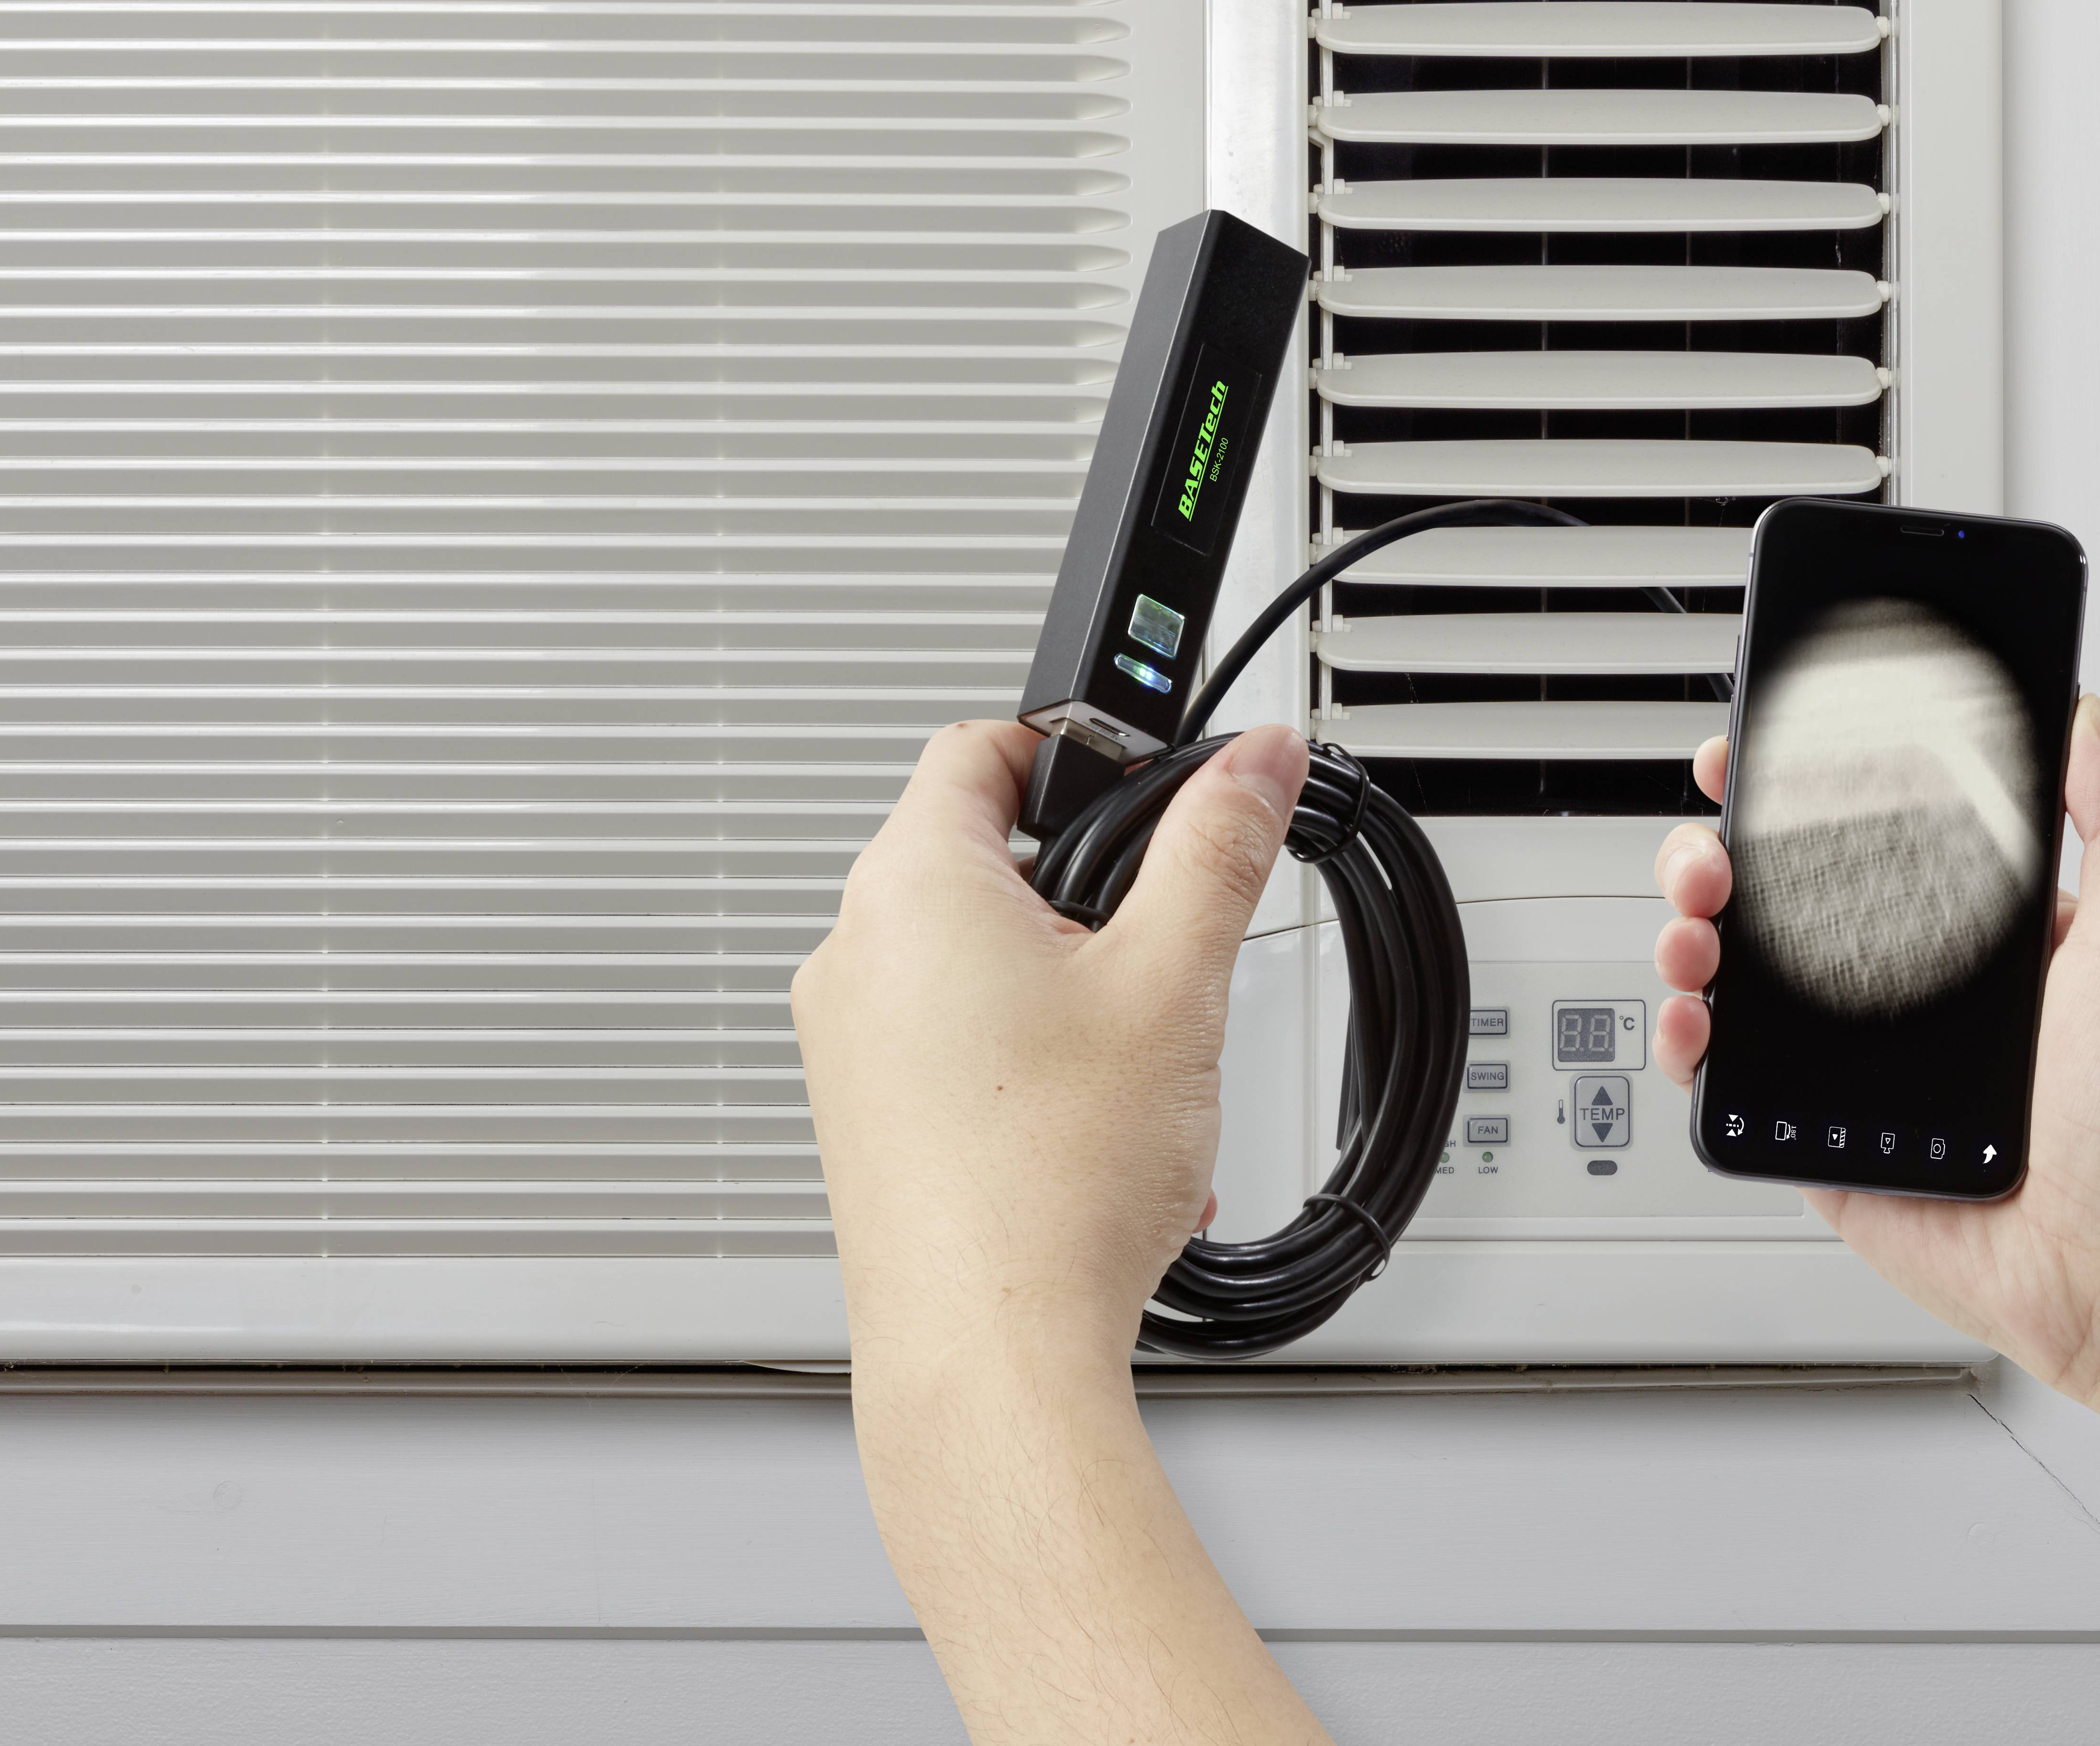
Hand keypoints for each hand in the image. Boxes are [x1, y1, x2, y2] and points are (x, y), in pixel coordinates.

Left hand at [792, 717, 1306, 1375]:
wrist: (990, 1352)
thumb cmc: (1051, 1181)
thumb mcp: (1173, 980)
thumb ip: (1219, 847)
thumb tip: (1252, 762)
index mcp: (909, 886)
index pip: (979, 747)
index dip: (1071, 749)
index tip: (1141, 786)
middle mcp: (854, 953)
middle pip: (985, 861)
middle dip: (1090, 900)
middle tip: (1163, 958)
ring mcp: (846, 1042)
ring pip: (979, 966)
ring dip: (1072, 995)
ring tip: (1140, 1071)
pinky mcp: (860, 1117)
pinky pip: (954, 1049)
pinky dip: (1034, 1067)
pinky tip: (1106, 1138)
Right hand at [1651, 694, 2099, 1411]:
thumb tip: (2089, 720)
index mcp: (1971, 934)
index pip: (1865, 831)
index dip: (1799, 785)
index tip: (1761, 751)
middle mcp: (1903, 987)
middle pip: (1775, 892)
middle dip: (1719, 852)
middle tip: (1716, 850)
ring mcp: (1850, 1059)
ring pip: (1733, 971)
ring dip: (1689, 931)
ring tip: (1698, 932)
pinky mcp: (1812, 1130)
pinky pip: (1721, 1075)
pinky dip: (1685, 1038)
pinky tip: (1696, 1018)